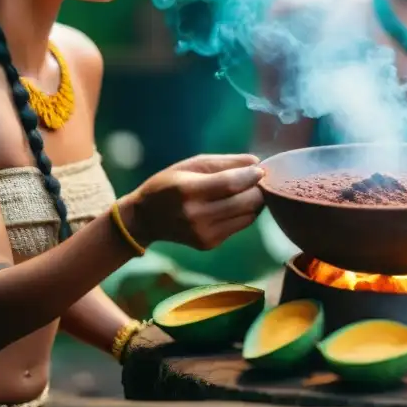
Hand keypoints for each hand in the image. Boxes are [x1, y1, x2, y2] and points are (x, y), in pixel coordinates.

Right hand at [120, 154, 265, 250]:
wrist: (146, 218)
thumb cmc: (171, 183)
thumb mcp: (192, 164)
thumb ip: (226, 162)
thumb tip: (258, 163)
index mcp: (189, 191)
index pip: (231, 183)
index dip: (252, 176)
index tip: (260, 170)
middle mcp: (197, 216)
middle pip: (246, 202)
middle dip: (258, 189)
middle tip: (257, 180)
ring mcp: (204, 233)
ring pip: (249, 215)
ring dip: (254, 202)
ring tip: (246, 191)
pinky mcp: (210, 244)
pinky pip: (241, 225)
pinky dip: (245, 213)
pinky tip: (234, 204)